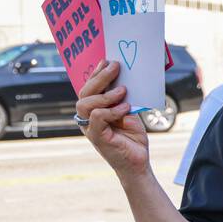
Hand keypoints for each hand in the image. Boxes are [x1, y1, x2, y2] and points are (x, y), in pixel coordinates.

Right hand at [76, 60, 149, 177]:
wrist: (137, 162)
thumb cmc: (132, 138)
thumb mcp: (129, 113)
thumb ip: (123, 99)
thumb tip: (125, 79)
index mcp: (94, 110)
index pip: (89, 88)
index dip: (95, 73)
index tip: (105, 60)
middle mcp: (88, 117)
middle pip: (85, 92)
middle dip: (100, 77)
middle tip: (115, 66)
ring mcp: (90, 127)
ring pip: (85, 103)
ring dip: (105, 94)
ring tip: (123, 90)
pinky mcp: (96, 137)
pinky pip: (97, 117)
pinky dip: (111, 110)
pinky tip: (125, 108)